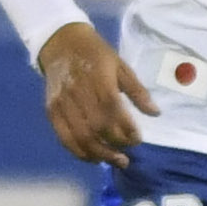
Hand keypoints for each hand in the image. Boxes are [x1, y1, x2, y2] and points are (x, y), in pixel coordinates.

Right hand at [36, 20, 151, 164]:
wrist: (61, 43)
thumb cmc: (96, 54)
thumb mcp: (121, 66)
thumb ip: (137, 91)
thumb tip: (155, 113)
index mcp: (98, 79)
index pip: (112, 110)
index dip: (126, 129)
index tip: (138, 139)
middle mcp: (77, 93)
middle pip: (96, 128)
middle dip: (114, 146)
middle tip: (128, 157)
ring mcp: (61, 103)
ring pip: (80, 137)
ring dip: (99, 154)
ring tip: (114, 161)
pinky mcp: (51, 110)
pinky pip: (63, 137)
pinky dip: (79, 152)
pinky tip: (93, 158)